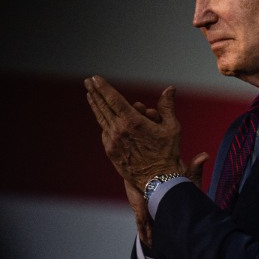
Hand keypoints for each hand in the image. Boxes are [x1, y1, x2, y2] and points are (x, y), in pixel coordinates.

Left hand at [84, 75, 189, 190]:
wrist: (158, 180)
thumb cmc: (167, 153)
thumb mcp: (171, 127)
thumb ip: (167, 106)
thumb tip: (170, 88)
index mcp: (132, 122)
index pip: (113, 99)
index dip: (103, 87)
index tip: (94, 78)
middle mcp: (119, 130)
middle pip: (103, 107)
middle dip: (95, 92)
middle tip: (87, 81)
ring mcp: (112, 142)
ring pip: (101, 119)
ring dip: (95, 105)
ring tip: (89, 95)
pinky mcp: (110, 152)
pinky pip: (105, 133)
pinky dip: (104, 123)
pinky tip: (102, 117)